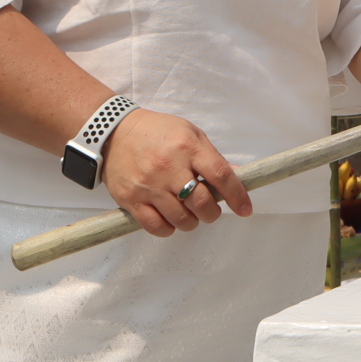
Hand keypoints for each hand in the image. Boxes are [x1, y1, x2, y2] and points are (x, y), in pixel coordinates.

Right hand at [102, 108, 253, 236]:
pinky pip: (156, 227)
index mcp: (188, 147)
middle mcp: (169, 167)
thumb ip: (214, 158)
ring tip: (189, 213)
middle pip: (201, 203)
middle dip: (212, 213)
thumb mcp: (191, 134)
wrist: (114, 132)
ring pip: (181, 219)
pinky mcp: (130, 199)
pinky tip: (170, 219)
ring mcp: (148, 185)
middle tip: (210, 210)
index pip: (221, 176)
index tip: (245, 209)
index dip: (237, 196)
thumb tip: (239, 176)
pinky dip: (169, 228)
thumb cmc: (158, 132)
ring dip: (192, 222)